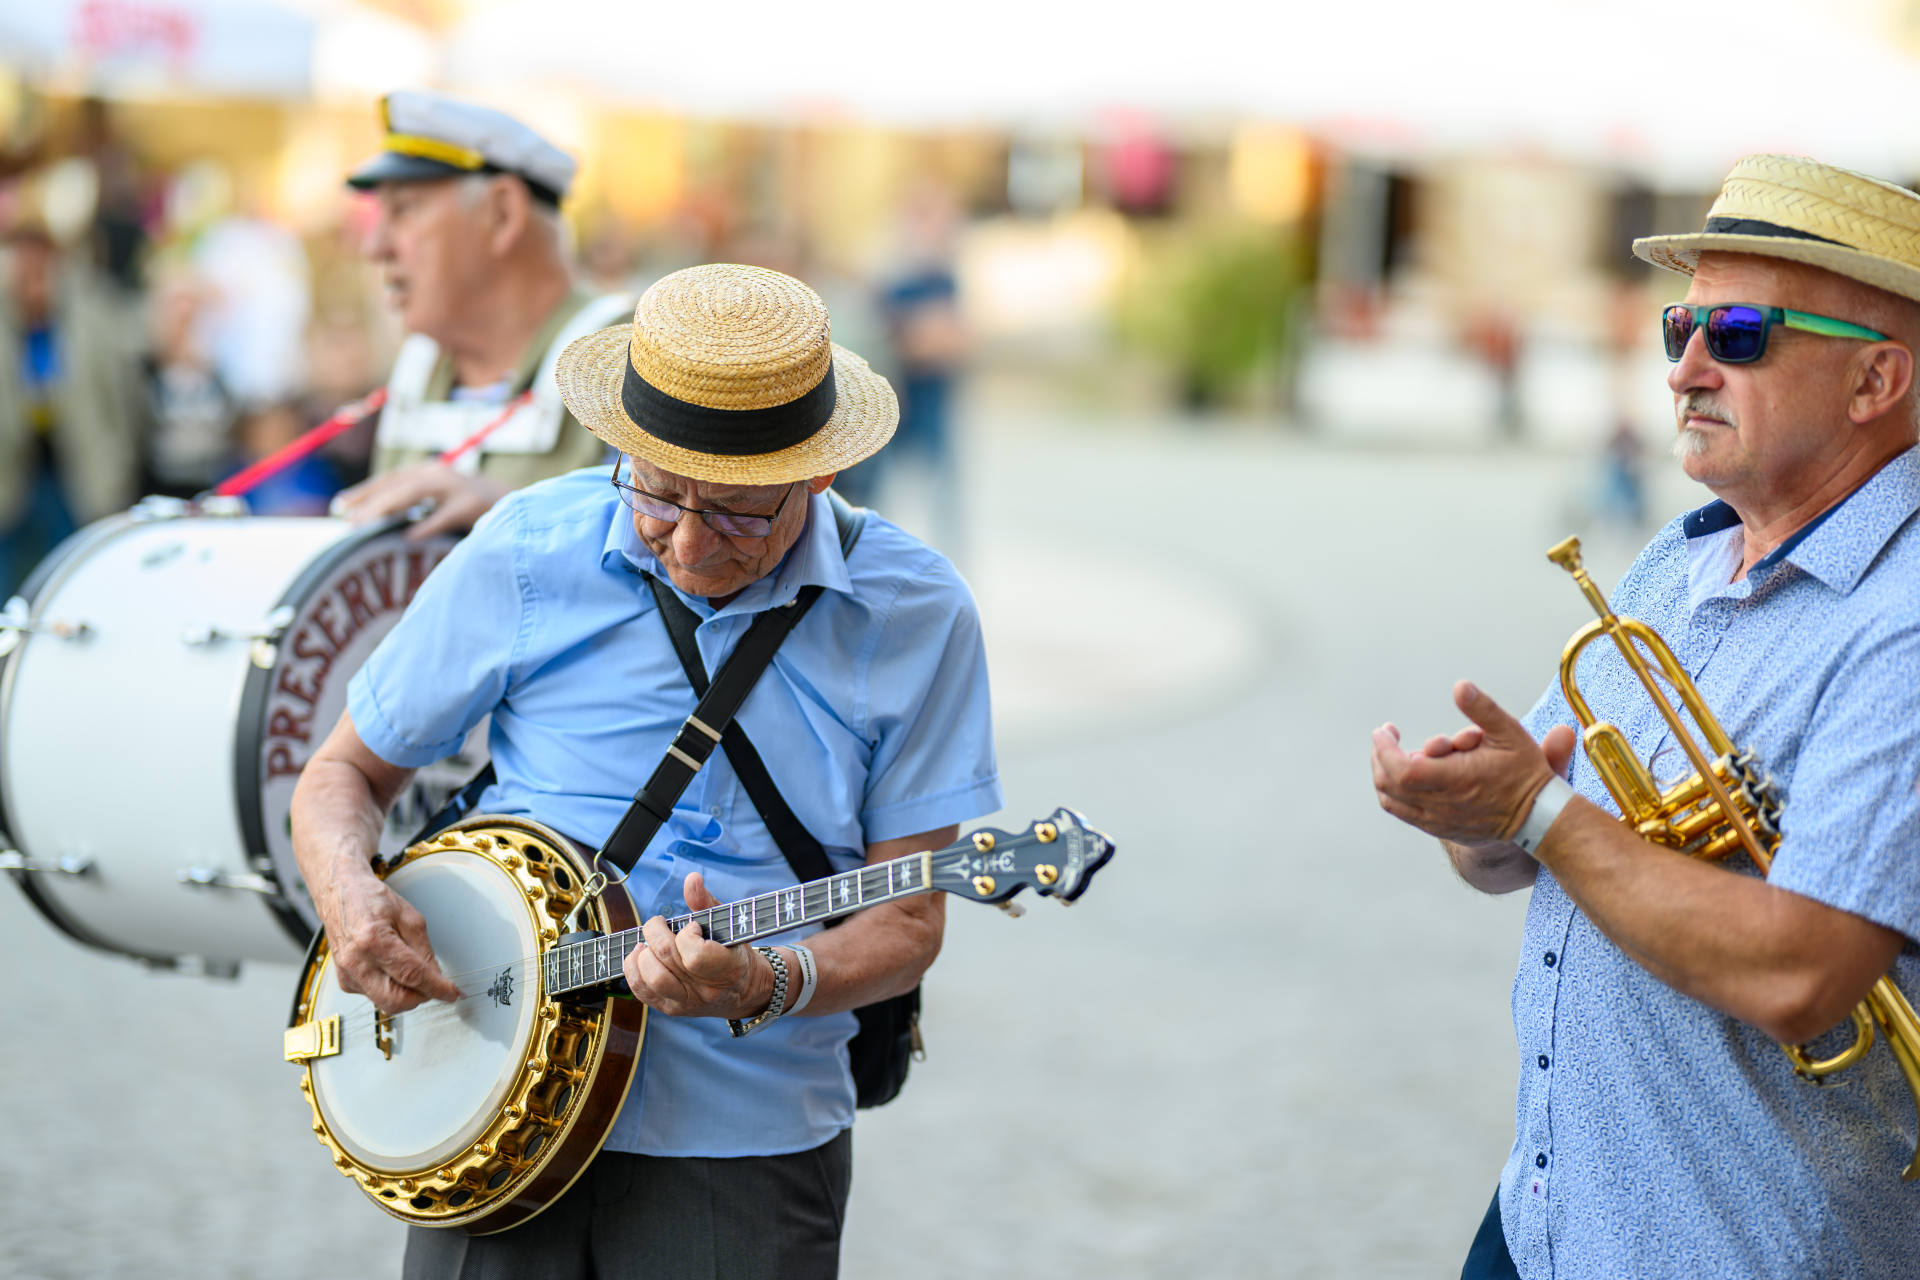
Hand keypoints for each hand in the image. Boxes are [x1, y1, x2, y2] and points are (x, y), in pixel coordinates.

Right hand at [320, 859, 461, 1013]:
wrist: (340, 894)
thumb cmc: (371, 900)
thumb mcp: (410, 918)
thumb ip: (425, 952)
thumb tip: (438, 978)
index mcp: (373, 940)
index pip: (412, 975)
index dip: (437, 988)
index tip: (452, 994)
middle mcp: (356, 962)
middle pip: (396, 1001)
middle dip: (421, 997)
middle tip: (434, 984)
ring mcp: (347, 974)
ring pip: (386, 1003)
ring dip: (407, 994)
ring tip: (411, 970)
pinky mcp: (345, 981)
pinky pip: (375, 996)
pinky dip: (391, 988)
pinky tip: (392, 968)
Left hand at [331, 462, 510, 539]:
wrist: (518, 502)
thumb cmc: (473, 506)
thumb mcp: (441, 499)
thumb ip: (416, 504)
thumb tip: (376, 519)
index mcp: (430, 472)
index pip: (390, 479)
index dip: (364, 491)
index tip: (339, 506)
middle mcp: (440, 474)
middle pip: (397, 484)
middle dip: (369, 501)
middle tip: (346, 520)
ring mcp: (456, 488)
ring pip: (413, 493)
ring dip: (386, 508)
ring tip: (365, 525)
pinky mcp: (472, 505)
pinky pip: (444, 515)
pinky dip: (426, 525)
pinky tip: (408, 537)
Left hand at [622, 872, 772, 1018]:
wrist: (741, 990)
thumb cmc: (734, 951)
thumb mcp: (728, 925)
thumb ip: (707, 902)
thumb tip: (691, 879)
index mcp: (729, 970)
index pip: (695, 956)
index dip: (687, 935)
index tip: (692, 927)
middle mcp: (706, 991)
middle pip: (667, 959)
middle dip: (656, 933)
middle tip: (660, 924)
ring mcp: (687, 1003)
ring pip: (652, 978)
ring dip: (643, 953)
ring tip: (648, 942)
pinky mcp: (670, 1009)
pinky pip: (641, 991)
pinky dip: (633, 969)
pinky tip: (640, 954)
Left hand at [1372, 680, 1578, 843]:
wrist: (1538, 817)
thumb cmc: (1524, 772)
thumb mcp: (1510, 733)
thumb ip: (1482, 709)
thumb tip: (1460, 686)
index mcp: (1455, 780)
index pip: (1401, 769)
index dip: (1384, 749)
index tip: (1384, 730)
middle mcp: (1441, 804)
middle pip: (1388, 784)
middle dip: (1380, 757)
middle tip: (1386, 737)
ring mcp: (1438, 820)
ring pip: (1391, 801)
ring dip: (1383, 775)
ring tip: (1391, 754)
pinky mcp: (1440, 829)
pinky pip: (1403, 813)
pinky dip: (1394, 793)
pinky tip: (1404, 774)